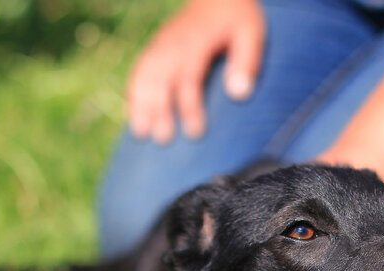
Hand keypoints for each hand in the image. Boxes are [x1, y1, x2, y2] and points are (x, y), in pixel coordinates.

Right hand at [126, 0, 265, 143]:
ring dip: (140, 103)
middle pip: (160, 78)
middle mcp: (174, 43)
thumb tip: (238, 95)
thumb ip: (246, 62)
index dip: (190, 106)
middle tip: (163, 139)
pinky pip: (139, 69)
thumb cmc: (237, 18)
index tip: (195, 133)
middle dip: (159, 109)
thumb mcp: (251, 34)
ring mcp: (162, 44)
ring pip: (145, 74)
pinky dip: (133, 91)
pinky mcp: (156, 47)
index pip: (189, 77)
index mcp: (197, 41)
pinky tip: (132, 114)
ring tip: (139, 133)